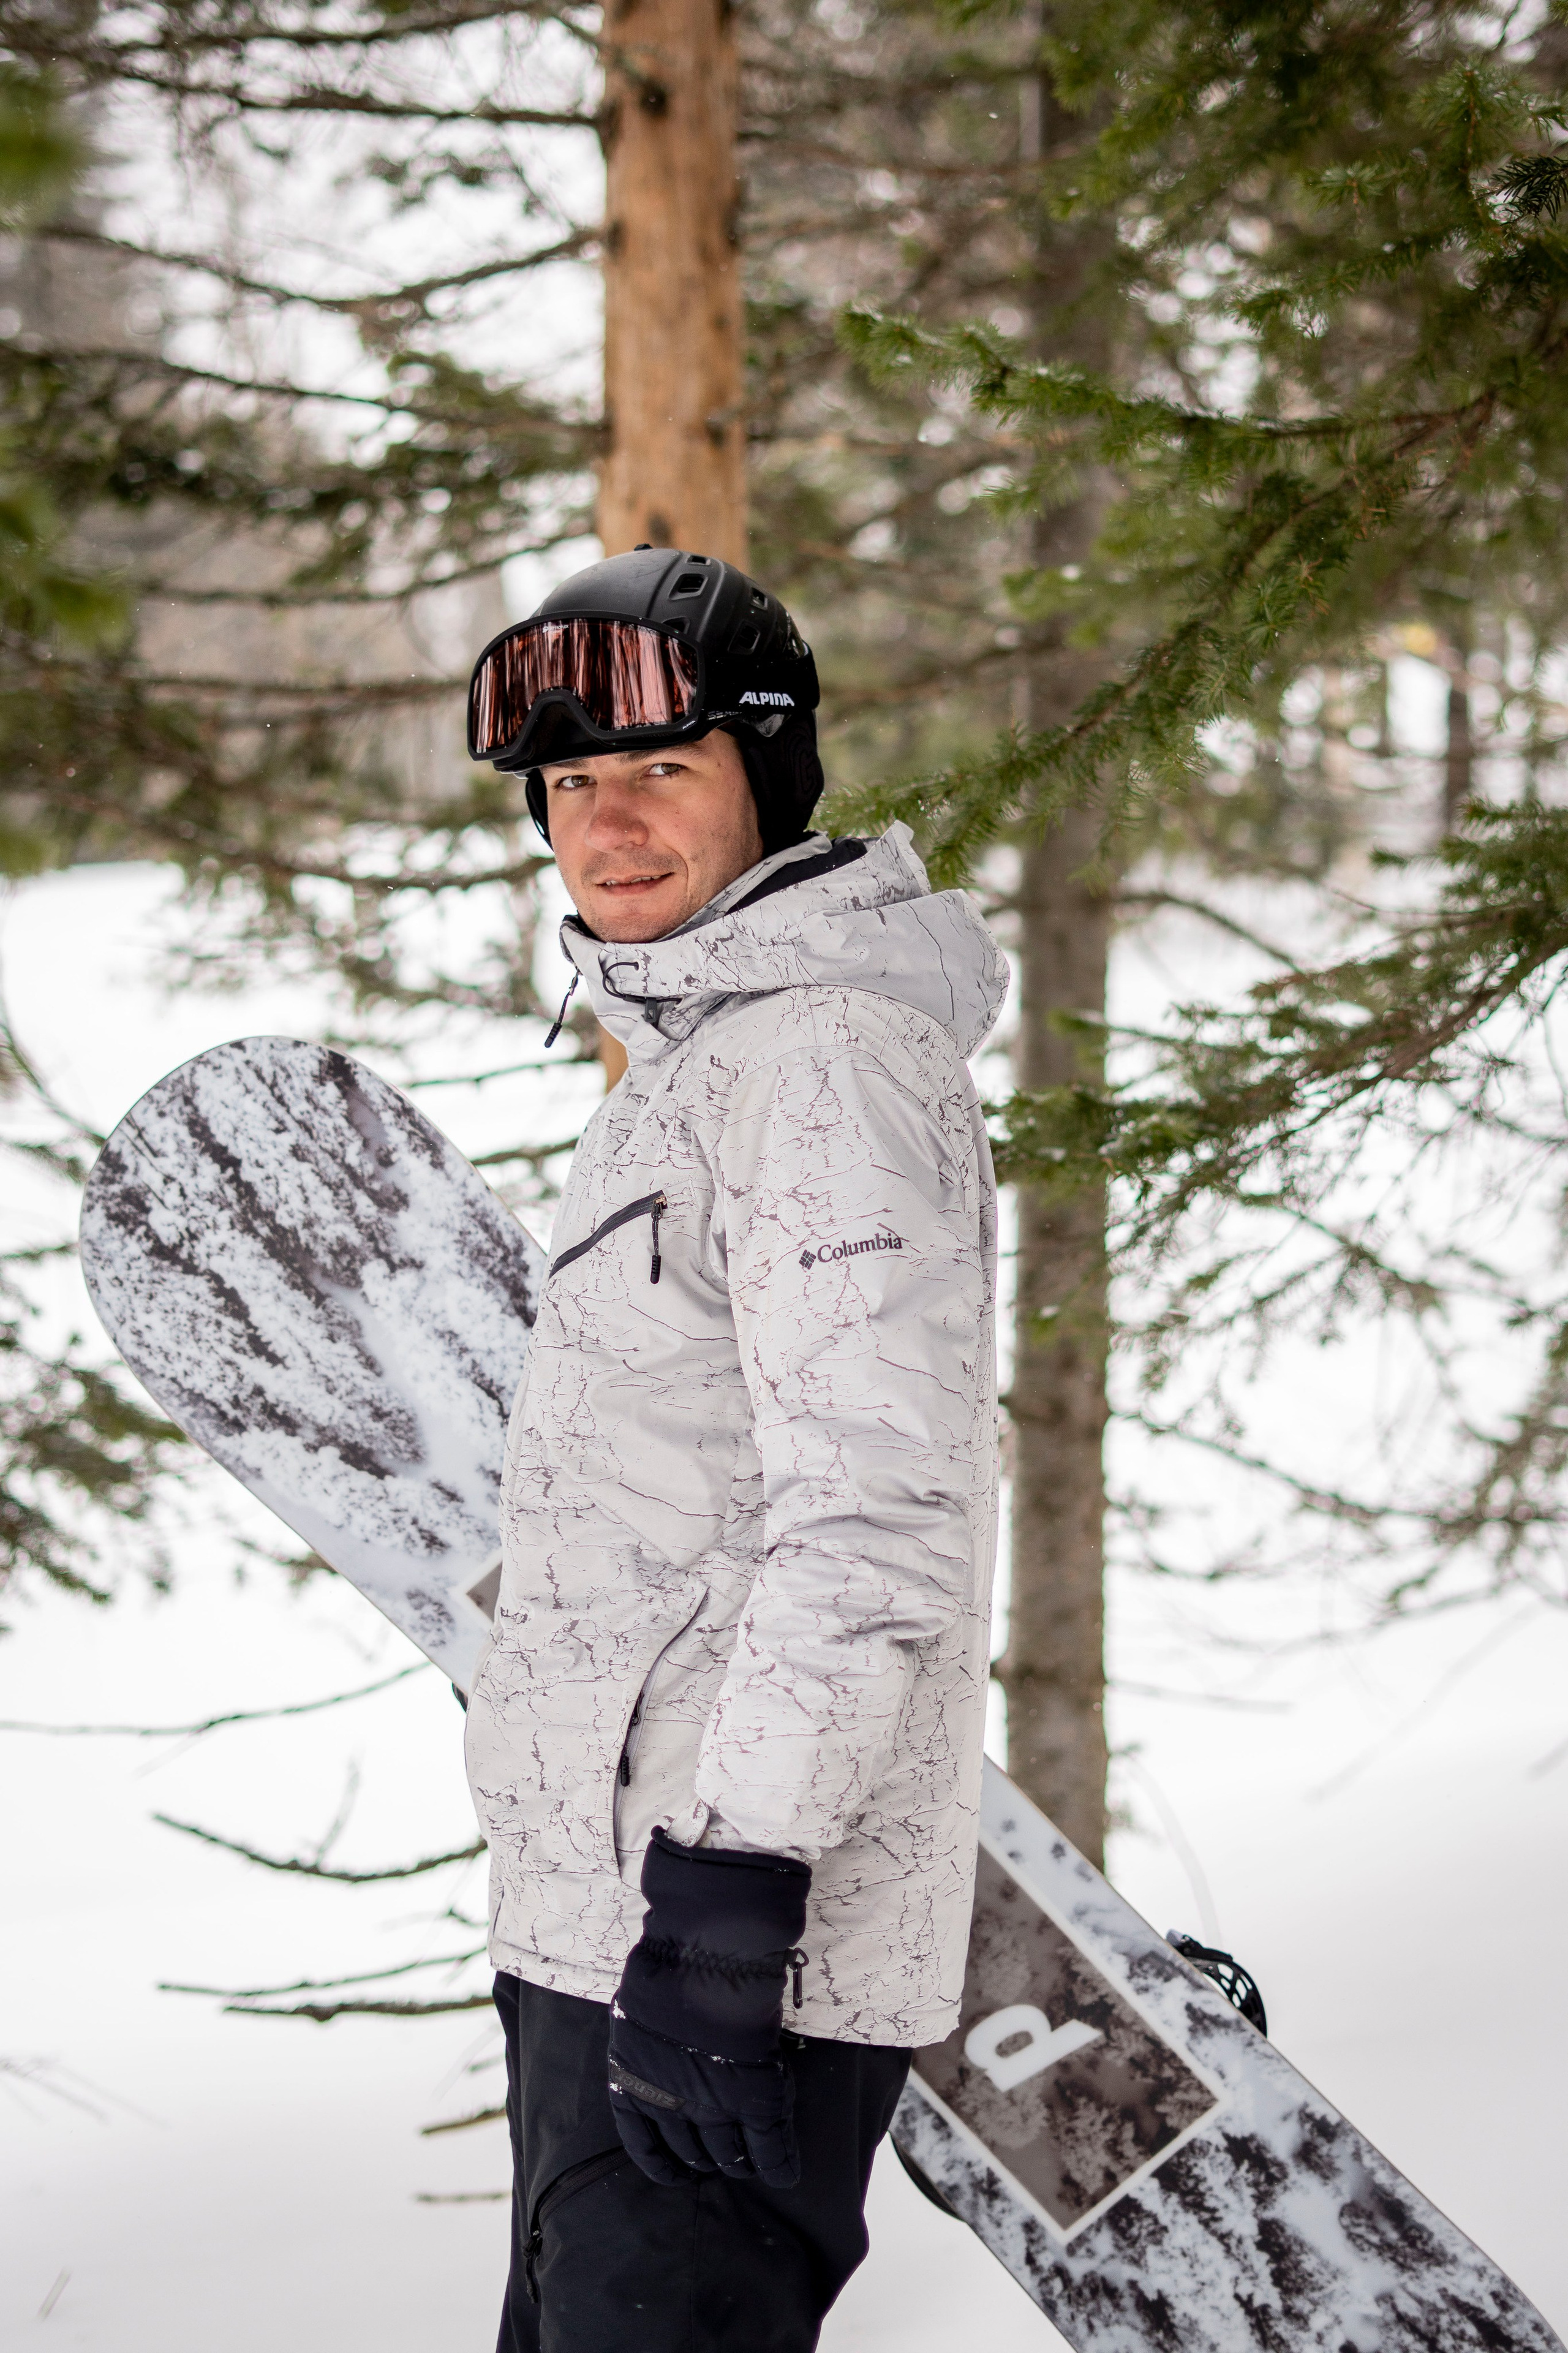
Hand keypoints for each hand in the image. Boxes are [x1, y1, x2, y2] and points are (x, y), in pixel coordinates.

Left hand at [608, 1827, 809, 2189]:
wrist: (708, 1941)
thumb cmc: (672, 1958)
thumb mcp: (641, 2004)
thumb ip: (651, 2038)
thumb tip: (667, 2047)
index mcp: (633, 2080)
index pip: (643, 2144)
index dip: (662, 2162)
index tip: (676, 2170)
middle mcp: (667, 2101)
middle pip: (690, 2152)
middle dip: (707, 2159)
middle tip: (723, 2158)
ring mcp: (710, 2101)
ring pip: (727, 2154)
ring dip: (740, 2162)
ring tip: (751, 2164)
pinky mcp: (752, 2093)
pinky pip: (767, 2143)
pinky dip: (777, 2162)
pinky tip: (786, 2173)